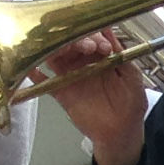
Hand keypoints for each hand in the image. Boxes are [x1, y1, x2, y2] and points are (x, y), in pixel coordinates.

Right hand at [44, 29, 149, 146]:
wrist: (122, 133)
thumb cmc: (130, 105)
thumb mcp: (133, 77)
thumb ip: (121, 55)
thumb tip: (109, 31)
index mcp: (100, 56)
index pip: (91, 36)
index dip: (94, 36)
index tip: (102, 46)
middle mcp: (82, 62)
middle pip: (70, 42)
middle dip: (76, 40)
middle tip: (87, 47)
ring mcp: (70, 76)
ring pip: (55, 55)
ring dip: (56, 48)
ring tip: (63, 50)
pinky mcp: (61, 92)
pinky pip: (43, 81)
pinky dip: (34, 73)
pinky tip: (31, 66)